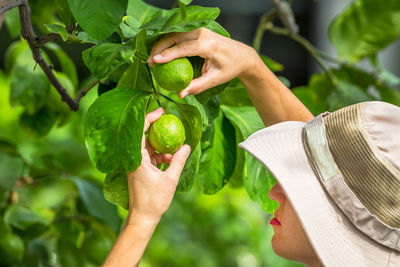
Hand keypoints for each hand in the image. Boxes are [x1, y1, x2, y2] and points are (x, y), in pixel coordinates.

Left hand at [126, 108, 190, 224]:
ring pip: (148, 148)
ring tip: (175, 144)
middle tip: (168, 119)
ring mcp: (136, 165)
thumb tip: (186, 146)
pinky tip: (172, 159)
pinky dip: (160, 155)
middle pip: (143, 137)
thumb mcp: (170, 179)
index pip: (140, 132)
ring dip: (161, 145)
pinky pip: (150, 157)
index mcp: (136, 159)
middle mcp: (133, 160)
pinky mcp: (140, 171)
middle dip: (156, 128)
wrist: (142, 217)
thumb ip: (178, 161)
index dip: (149, 118)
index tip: (162, 112)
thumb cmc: (154, 200)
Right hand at [148, 27, 261, 97]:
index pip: (184, 48)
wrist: (242, 56)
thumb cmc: (229, 68)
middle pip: (175, 36)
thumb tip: (180, 94)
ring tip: (153, 58)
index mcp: (209, 45)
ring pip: (175, 32)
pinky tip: (161, 52)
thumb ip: (197, 86)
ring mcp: (200, 30)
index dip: (168, 54)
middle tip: (150, 62)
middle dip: (159, 47)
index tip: (154, 61)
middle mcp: (203, 34)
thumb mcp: (215, 80)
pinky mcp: (197, 30)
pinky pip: (179, 33)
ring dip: (162, 43)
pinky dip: (168, 41)